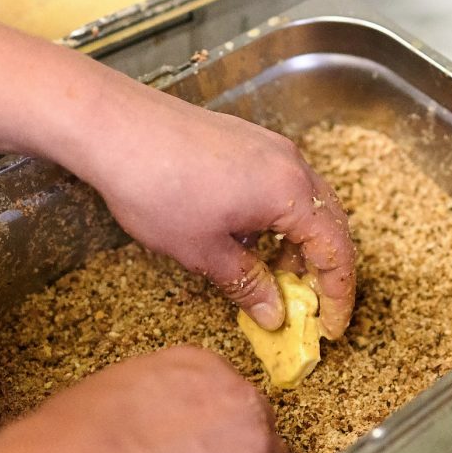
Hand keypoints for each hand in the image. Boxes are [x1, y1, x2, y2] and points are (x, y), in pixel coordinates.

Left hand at [74, 87, 357, 339]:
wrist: (113, 126)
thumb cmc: (156, 186)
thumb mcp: (202, 251)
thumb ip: (247, 284)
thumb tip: (274, 315)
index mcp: (290, 193)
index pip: (336, 251)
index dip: (338, 294)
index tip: (331, 326)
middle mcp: (291, 163)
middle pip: (330, 223)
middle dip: (325, 269)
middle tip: (309, 307)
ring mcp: (270, 147)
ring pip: (307, 203)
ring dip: (301, 244)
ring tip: (275, 278)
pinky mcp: (248, 140)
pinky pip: (284, 184)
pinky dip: (282, 218)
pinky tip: (252, 238)